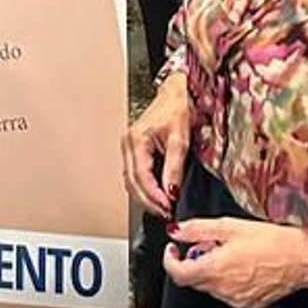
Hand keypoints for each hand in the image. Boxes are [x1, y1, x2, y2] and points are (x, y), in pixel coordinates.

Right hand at [121, 72, 190, 218]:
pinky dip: (143, 188)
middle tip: (165, 213)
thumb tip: (172, 190)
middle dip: (148, 201)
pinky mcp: (133, 151)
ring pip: (130, 181)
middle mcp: (127, 144)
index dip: (154, 195)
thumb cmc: (176, 110)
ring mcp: (128, 148)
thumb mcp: (180, 139)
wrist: (174, 95)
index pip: (141, 176)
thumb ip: (174, 167)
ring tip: (162, 207)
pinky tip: (156, 195)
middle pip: (131, 182)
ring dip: (145, 197)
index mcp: (136, 139)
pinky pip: (133, 175)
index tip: (167, 207)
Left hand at [163, 217, 307, 307]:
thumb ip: (198, 229)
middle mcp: (223, 290)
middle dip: (193, 261)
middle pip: (193, 280)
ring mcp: (236, 300)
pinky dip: (225, 280)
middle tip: (207, 244)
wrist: (303, 259)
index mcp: (215, 270)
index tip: (173, 248)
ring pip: (210, 287)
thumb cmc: (272, 241)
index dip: (170, 260)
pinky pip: (227, 294)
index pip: (177, 274)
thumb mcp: (230, 226)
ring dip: (210, 270)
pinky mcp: (249, 304)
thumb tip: (176, 231)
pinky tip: (241, 265)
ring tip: (229, 252)